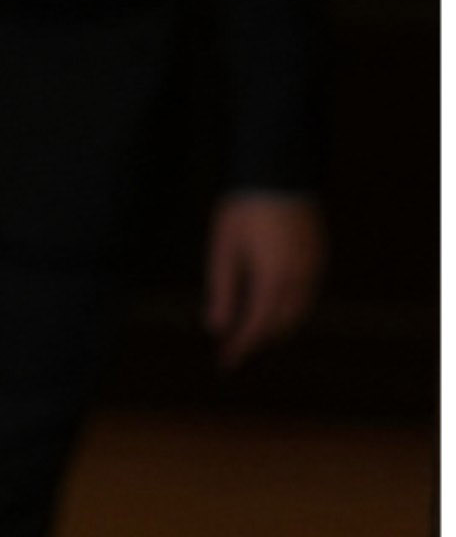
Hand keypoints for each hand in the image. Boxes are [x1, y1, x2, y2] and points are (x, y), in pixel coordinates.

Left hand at [203, 191, 324, 367]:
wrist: (279, 172)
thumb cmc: (244, 210)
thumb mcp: (223, 250)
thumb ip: (221, 291)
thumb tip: (216, 328)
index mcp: (273, 279)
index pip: (257, 326)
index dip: (241, 348)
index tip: (225, 363)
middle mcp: (299, 278)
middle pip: (281, 324)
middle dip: (258, 341)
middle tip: (236, 352)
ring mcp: (314, 266)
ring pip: (298, 311)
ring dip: (276, 327)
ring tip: (252, 335)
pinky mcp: (319, 255)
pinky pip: (307, 294)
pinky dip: (290, 308)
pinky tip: (273, 308)